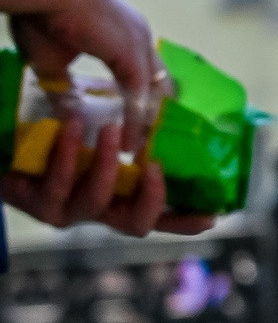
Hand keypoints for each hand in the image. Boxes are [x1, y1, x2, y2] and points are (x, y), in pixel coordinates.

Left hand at [0, 117, 213, 237]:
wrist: (5, 141)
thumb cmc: (57, 133)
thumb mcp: (101, 129)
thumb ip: (135, 126)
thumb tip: (173, 98)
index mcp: (118, 198)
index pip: (159, 216)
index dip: (186, 221)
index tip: (212, 214)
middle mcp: (97, 210)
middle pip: (135, 225)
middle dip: (151, 199)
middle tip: (155, 166)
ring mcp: (67, 211)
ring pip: (96, 201)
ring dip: (106, 164)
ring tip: (112, 129)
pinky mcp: (38, 203)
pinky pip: (59, 182)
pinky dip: (70, 152)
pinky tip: (75, 124)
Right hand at [8, 0, 162, 141]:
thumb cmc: (42, 14)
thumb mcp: (53, 62)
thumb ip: (66, 89)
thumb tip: (68, 117)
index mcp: (126, 34)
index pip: (146, 73)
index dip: (143, 101)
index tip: (137, 129)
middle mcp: (140, 36)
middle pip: (158, 84)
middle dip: (153, 117)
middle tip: (145, 148)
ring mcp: (140, 42)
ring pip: (153, 93)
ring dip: (147, 125)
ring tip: (139, 153)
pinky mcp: (131, 53)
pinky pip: (139, 95)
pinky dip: (135, 121)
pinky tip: (128, 144)